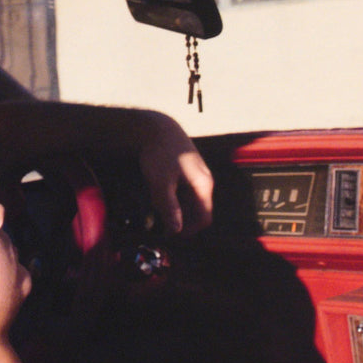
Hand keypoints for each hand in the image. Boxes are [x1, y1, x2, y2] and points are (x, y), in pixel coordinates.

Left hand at [137, 113, 214, 234]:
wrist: (159, 128)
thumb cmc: (162, 152)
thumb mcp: (162, 183)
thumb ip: (170, 207)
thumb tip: (175, 230)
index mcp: (203, 185)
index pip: (205, 218)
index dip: (189, 230)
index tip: (171, 234)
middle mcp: (205, 182)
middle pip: (198, 212)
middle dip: (181, 220)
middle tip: (160, 223)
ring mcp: (198, 177)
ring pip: (191, 203)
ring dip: (177, 210)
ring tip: (157, 208)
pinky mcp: (189, 173)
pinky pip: (186, 193)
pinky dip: (174, 199)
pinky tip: (160, 195)